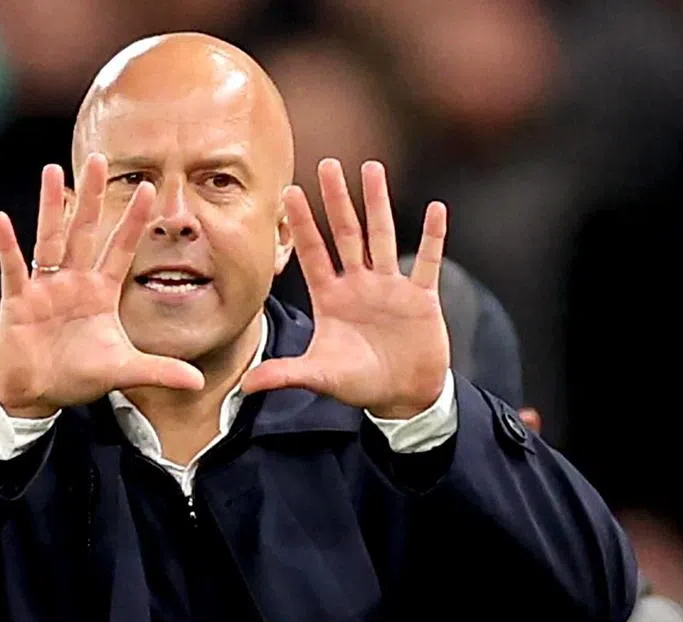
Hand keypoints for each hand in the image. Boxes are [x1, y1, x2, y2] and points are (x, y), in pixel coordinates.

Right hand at [0, 153, 204, 416]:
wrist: (37, 393)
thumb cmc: (76, 376)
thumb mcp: (122, 372)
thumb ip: (158, 372)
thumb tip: (198, 383)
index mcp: (100, 293)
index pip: (121, 248)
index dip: (134, 221)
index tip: (150, 189)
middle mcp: (74, 282)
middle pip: (85, 231)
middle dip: (93, 196)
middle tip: (99, 159)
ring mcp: (45, 288)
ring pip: (50, 239)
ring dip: (52, 207)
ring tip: (53, 171)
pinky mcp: (19, 301)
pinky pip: (13, 268)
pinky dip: (7, 245)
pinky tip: (1, 220)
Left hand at [241, 159, 449, 418]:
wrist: (402, 396)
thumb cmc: (358, 383)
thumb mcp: (319, 376)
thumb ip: (285, 375)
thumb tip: (245, 385)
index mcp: (331, 298)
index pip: (313, 253)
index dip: (303, 224)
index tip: (290, 192)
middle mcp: (358, 284)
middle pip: (346, 233)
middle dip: (337, 200)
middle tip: (327, 164)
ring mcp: (390, 287)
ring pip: (382, 236)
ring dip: (378, 203)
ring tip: (372, 168)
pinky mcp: (421, 297)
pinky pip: (428, 261)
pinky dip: (433, 237)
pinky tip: (437, 209)